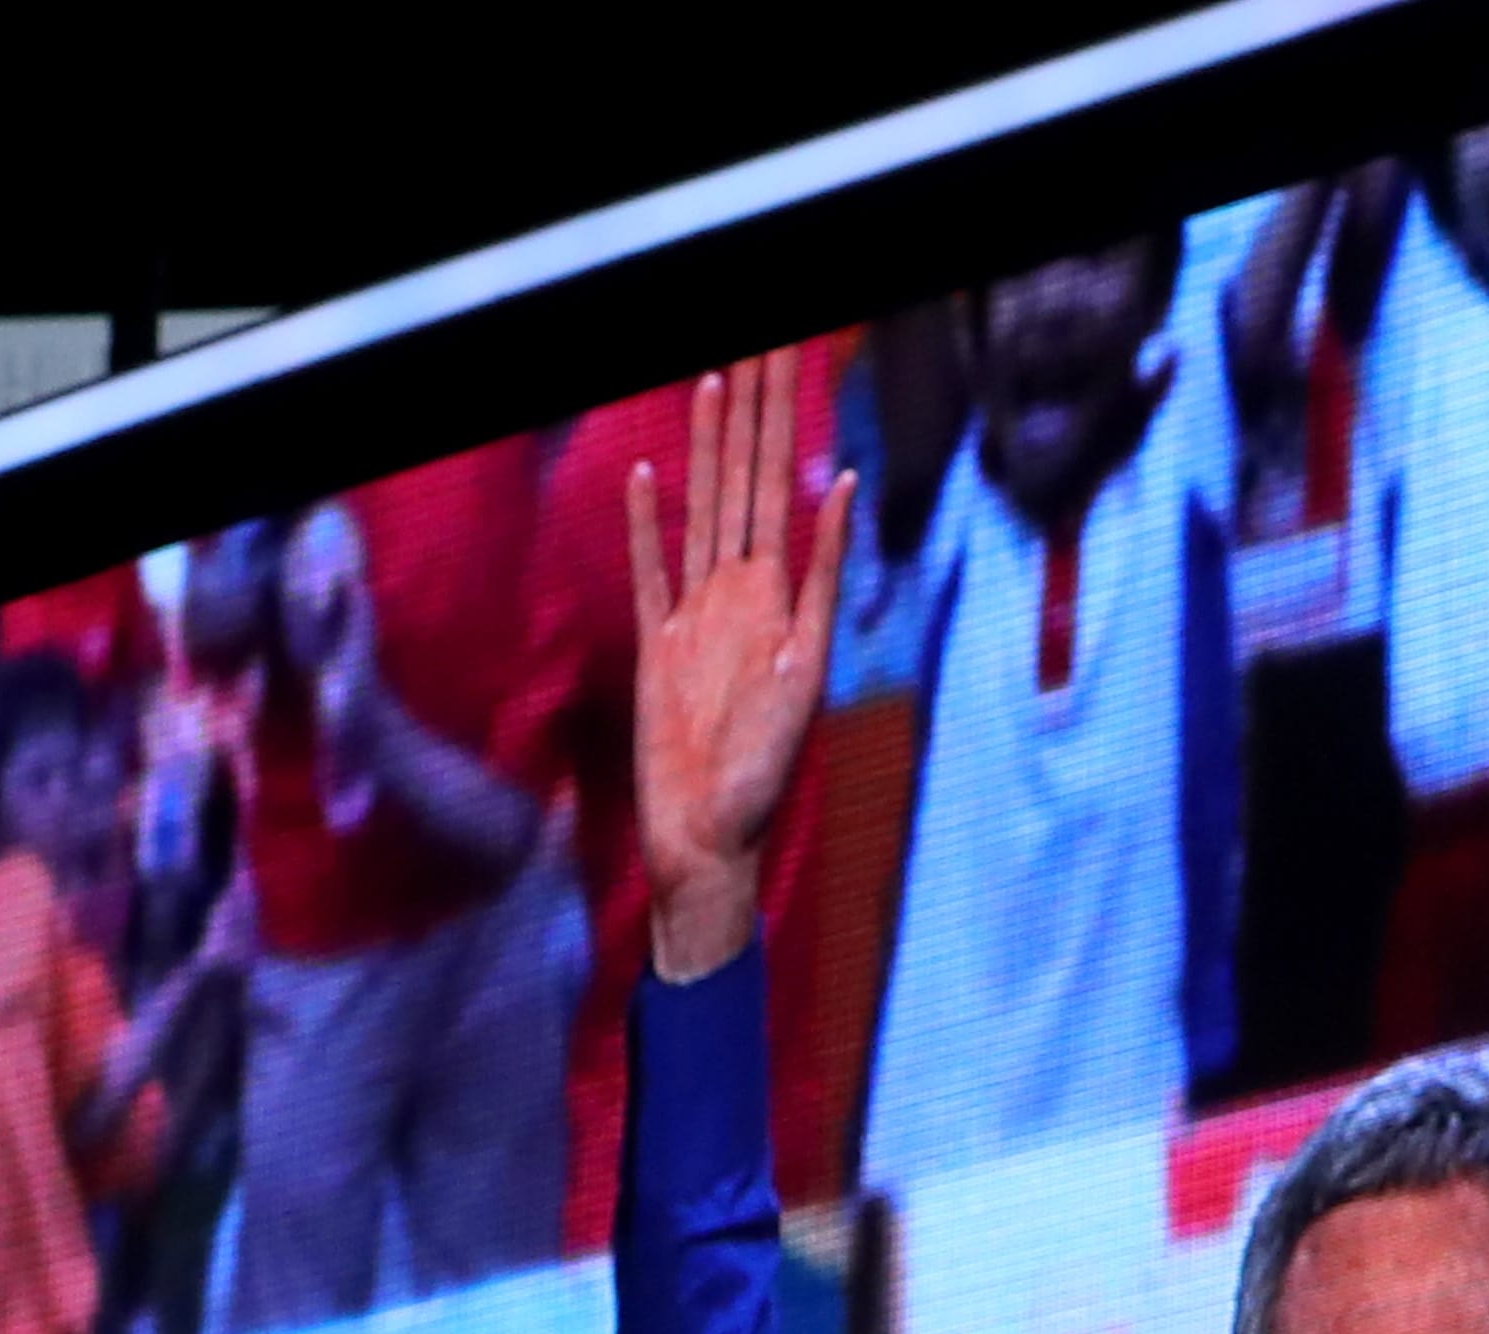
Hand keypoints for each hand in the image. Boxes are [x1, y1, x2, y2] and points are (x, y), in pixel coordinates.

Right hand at [625, 345, 858, 981]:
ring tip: (715, 378)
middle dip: (753, 408)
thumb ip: (820, 577)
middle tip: (757, 338)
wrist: (709, 841)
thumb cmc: (764, 778)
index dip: (789, 420)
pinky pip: (650, 570)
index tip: (798, 357)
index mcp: (778, 595)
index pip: (785, 483)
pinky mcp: (657, 646)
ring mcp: (695, 614)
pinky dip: (647, 522)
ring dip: (710, 443)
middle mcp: (739, 593)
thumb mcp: (807, 670)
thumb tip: (840, 485)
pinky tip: (648, 471)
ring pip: (704, 506)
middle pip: (745, 479)